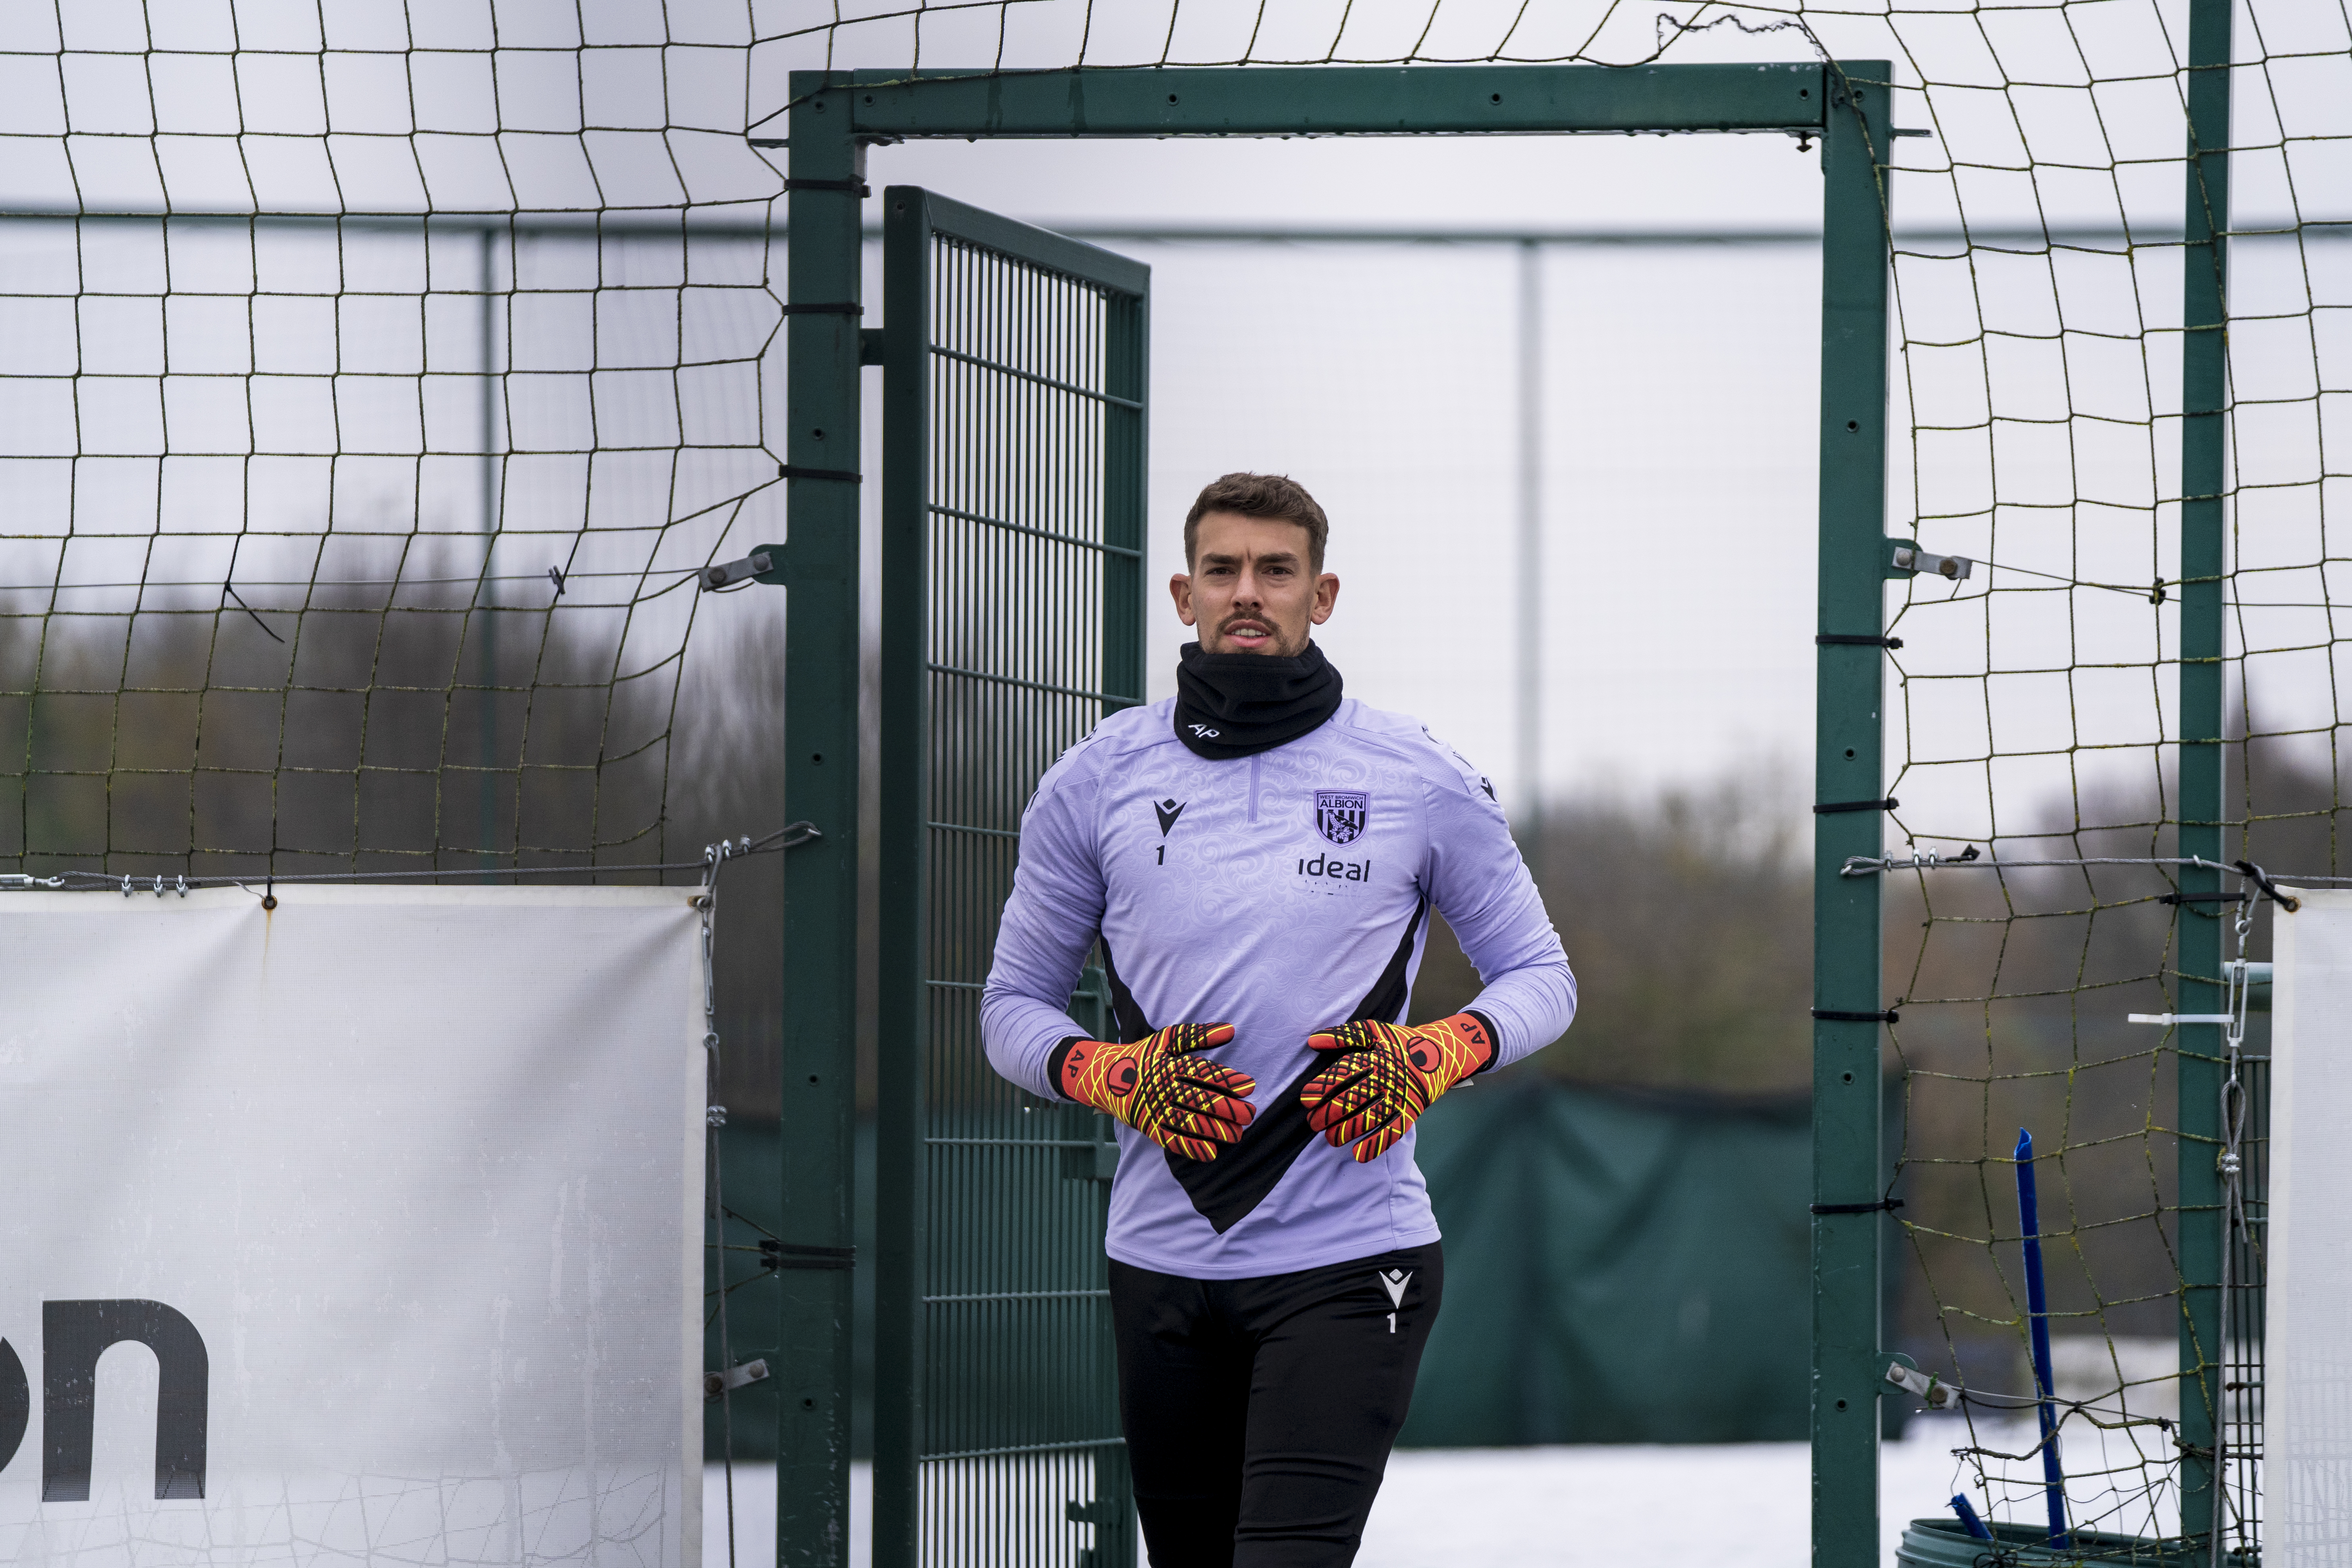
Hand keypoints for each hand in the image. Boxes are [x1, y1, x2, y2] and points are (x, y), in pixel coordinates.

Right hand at [1058, 1023, 1256, 1160]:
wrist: (1104, 1077)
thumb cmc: (1144, 1056)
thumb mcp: (1166, 1040)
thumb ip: (1198, 1035)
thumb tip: (1231, 1030)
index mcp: (1167, 1065)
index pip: (1201, 1072)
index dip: (1225, 1079)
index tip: (1249, 1086)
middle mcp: (1160, 1088)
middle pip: (1198, 1099)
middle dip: (1226, 1108)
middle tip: (1250, 1114)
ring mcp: (1153, 1109)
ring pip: (1187, 1122)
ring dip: (1214, 1130)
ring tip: (1237, 1134)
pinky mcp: (1148, 1127)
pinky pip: (1170, 1140)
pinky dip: (1190, 1147)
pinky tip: (1211, 1153)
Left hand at [1299, 1013, 1494, 1162]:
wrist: (1441, 1054)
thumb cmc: (1400, 1043)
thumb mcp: (1374, 1032)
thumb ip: (1344, 1035)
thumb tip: (1312, 1041)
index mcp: (1376, 1057)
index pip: (1346, 1072)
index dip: (1324, 1086)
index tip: (1306, 1099)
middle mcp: (1388, 1078)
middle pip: (1354, 1098)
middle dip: (1330, 1113)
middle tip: (1313, 1122)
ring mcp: (1400, 1097)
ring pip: (1370, 1118)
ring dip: (1347, 1131)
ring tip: (1329, 1138)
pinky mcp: (1411, 1113)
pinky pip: (1393, 1132)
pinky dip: (1376, 1145)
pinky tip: (1358, 1154)